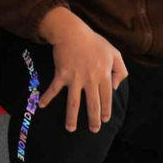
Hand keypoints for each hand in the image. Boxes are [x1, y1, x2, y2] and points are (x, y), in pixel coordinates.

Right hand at [39, 11, 127, 132]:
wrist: (72, 32)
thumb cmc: (94, 41)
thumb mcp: (114, 53)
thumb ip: (120, 70)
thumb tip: (116, 87)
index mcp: (104, 75)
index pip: (107, 98)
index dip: (106, 110)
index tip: (104, 120)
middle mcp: (90, 80)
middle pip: (92, 104)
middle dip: (93, 119)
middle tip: (93, 130)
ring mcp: (75, 79)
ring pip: (74, 102)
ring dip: (72, 117)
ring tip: (70, 129)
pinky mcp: (61, 74)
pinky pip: (54, 88)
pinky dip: (47, 97)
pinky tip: (42, 106)